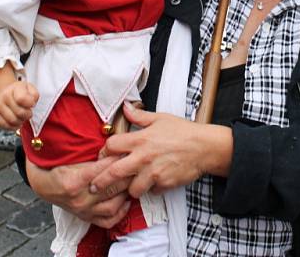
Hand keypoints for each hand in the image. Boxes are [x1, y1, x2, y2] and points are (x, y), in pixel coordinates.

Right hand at [0, 80, 38, 129]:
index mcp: (16, 87)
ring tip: (21, 116)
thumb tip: (31, 104)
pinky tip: (16, 120)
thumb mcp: (30, 89)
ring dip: (20, 121)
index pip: (22, 99)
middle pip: (20, 113)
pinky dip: (13, 126)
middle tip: (27, 112)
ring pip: (13, 121)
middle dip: (27, 115)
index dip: (30, 104)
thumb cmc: (20, 93)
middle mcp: (5, 95)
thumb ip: (34, 95)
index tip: (32, 104)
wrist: (4, 92)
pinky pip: (6, 126)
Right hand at [26, 158, 131, 227]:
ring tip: (132, 181)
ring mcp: (83, 210)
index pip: (104, 170)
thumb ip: (89, 152)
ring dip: (126, 193)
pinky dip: (120, 212)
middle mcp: (80, 199)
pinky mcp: (86, 217)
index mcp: (74, 181)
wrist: (43, 185)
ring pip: (113, 205)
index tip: (126, 152)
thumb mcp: (69, 155)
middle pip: (112, 188)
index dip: (117, 159)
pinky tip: (126, 201)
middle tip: (135, 164)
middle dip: (126, 174)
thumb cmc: (57, 167)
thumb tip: (112, 143)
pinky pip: (108, 221)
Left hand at [91, 102, 232, 197]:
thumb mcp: (160, 118)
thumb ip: (139, 115)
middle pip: (113, 173)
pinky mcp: (164, 184)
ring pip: (131, 189)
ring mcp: (154, 173)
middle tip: (94, 186)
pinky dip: (151, 189)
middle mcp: (144, 157)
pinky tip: (154, 182)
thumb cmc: (183, 131)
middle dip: (101, 181)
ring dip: (130, 188)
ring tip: (133, 183)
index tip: (106, 155)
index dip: (105, 151)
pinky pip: (151, 192)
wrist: (204, 147)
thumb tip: (125, 107)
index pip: (111, 146)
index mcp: (140, 139)